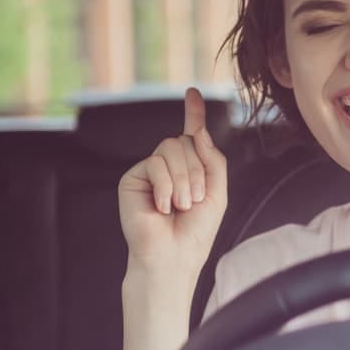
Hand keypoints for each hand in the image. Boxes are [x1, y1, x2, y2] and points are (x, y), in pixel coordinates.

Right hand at [118, 87, 227, 275]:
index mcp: (190, 170)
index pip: (191, 135)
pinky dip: (165, 185)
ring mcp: (150, 171)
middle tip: (192, 201)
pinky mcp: (132, 178)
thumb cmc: (195, 232)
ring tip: (180, 206)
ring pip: (171, 148)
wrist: (172, 256)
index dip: (193, 113)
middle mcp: (169, 167)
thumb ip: (212, 159)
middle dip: (196, 171)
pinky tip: (162, 207)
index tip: (193, 92)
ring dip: (183, 179)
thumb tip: (197, 131)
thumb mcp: (216, 193)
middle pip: (185, 141)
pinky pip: (154, 162)